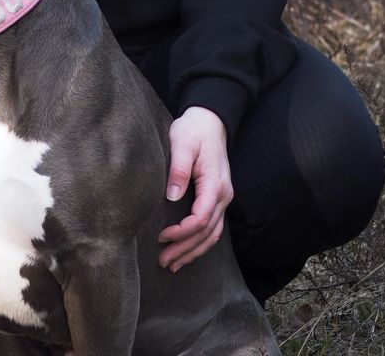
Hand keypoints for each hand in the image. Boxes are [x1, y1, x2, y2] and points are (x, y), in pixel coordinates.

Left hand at [157, 106, 232, 270]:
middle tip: (164, 262)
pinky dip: (200, 243)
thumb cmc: (193, 130)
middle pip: (207, 233)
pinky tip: (187, 251)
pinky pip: (213, 227)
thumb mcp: (183, 143)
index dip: (181, 232)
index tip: (161, 236)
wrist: (210, 120)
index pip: (201, 219)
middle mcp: (223, 196)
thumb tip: (173, 195)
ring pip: (212, 234)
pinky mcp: (217, 198)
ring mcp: (223, 198)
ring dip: (193, 251)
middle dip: (185, 250)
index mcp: (215, 185)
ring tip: (173, 264)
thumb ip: (179, 169)